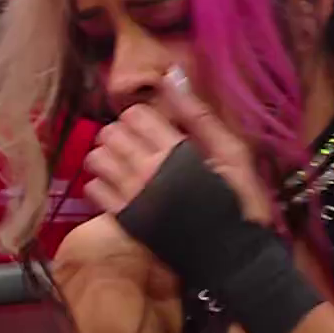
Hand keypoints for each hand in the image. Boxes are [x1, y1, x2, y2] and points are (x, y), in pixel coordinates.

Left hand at [84, 68, 274, 227]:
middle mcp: (150, 171)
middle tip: (138, 145)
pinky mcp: (127, 220)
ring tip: (124, 164)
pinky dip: (100, 184)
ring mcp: (135, 197)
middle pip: (111, 133)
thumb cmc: (238, 202)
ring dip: (108, 156)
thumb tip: (173, 75)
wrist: (234, 257)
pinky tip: (117, 187)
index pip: (136, 115)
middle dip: (122, 133)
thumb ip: (199, 115)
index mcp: (176, 150)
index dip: (142, 117)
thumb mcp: (231, 153)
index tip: (154, 129)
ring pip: (97, 159)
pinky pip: (94, 191)